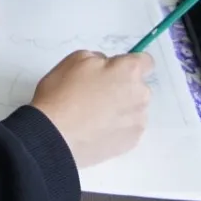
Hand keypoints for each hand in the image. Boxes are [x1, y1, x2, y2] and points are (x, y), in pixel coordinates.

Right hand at [30, 50, 154, 168]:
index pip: (146, 61)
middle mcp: (140, 95)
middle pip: (138, 87)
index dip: (129, 64)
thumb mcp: (75, 59)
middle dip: (123, 87)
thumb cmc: (63, 94)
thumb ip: (99, 59)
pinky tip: (97, 130)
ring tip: (95, 116)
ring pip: (134, 109)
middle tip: (97, 94)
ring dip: (121, 109)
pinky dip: (117, 128)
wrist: (55, 136)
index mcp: (129, 71)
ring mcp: (138, 121)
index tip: (115, 71)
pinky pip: (128, 129)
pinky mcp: (132, 142)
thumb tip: (106, 67)